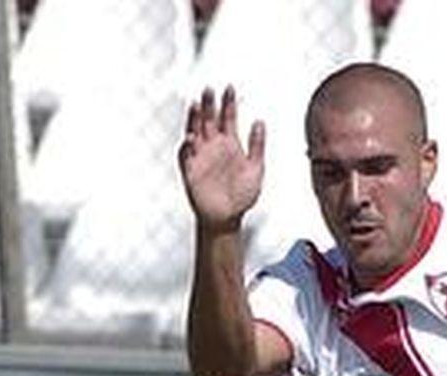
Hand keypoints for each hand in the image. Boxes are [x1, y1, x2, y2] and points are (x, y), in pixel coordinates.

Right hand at [178, 86, 265, 230]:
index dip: (228, 103)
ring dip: (193, 118)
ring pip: (194, 130)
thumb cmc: (242, 196)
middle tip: (209, 89)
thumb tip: (260, 122)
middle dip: (209, 104)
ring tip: (195, 104)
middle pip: (209, 119)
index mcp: (230, 144)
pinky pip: (186, 154)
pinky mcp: (190, 169)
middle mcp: (213, 146)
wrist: (228, 217)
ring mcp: (200, 155)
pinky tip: (191, 138)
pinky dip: (187, 146)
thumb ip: (257, 146)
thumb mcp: (256, 169)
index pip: (228, 118)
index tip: (230, 88)